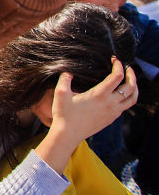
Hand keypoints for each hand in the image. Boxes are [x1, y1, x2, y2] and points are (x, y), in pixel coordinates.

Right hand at [35, 59, 136, 173]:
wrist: (68, 135)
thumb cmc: (64, 114)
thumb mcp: (60, 93)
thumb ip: (65, 78)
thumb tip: (68, 71)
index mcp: (100, 95)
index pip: (117, 77)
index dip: (118, 66)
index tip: (114, 59)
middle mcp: (110, 104)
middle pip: (131, 87)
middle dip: (132, 75)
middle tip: (127, 68)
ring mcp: (112, 112)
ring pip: (132, 99)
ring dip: (134, 88)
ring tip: (130, 81)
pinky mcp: (111, 119)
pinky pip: (125, 107)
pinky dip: (127, 98)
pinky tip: (120, 95)